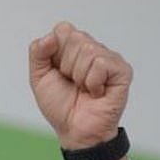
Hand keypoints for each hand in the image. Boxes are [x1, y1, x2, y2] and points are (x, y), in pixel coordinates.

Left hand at [29, 22, 131, 149]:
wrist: (74, 130)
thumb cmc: (60, 106)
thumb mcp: (39, 77)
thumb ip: (37, 53)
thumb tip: (50, 37)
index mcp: (73, 47)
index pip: (63, 29)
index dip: (55, 52)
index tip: (59, 72)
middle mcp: (93, 49)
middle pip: (75, 37)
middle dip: (67, 65)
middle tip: (73, 83)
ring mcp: (109, 59)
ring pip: (88, 50)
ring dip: (79, 76)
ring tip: (84, 89)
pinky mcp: (122, 71)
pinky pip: (101, 63)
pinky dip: (93, 82)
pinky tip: (96, 93)